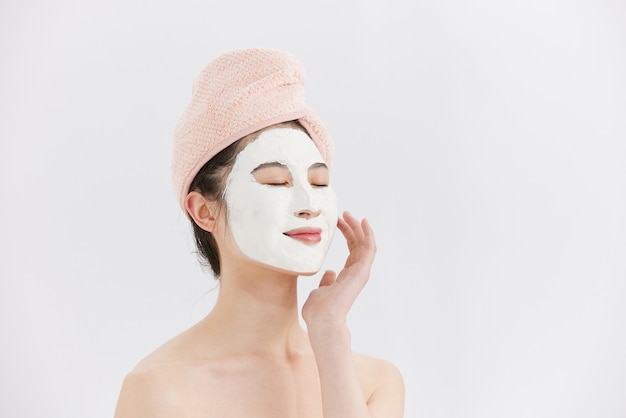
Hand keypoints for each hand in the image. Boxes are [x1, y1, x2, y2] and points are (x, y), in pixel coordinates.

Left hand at [302, 211, 376, 330]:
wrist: (322, 320)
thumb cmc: (318, 311)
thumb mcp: (319, 291)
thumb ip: (326, 281)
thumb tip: (330, 272)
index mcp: (347, 276)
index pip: (351, 250)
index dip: (346, 234)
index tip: (337, 222)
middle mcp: (356, 273)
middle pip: (358, 244)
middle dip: (352, 227)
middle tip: (343, 213)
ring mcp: (360, 272)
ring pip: (365, 244)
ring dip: (359, 228)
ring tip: (349, 214)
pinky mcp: (362, 271)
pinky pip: (369, 249)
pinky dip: (368, 234)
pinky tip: (363, 222)